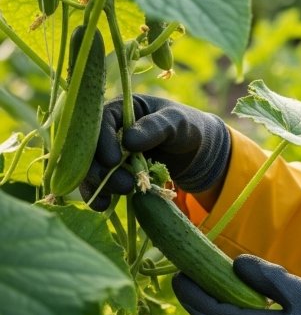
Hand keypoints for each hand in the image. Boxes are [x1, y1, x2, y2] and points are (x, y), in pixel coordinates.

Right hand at [80, 94, 230, 209]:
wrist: (196, 152)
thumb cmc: (187, 128)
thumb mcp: (177, 122)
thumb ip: (156, 127)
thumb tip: (128, 141)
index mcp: (122, 109)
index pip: (101, 120)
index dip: (102, 141)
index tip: (113, 161)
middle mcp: (108, 129)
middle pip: (90, 147)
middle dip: (100, 168)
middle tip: (124, 184)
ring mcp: (108, 151)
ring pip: (90, 167)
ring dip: (100, 183)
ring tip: (124, 192)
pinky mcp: (112, 171)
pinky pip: (97, 183)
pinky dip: (98, 194)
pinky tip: (103, 205)